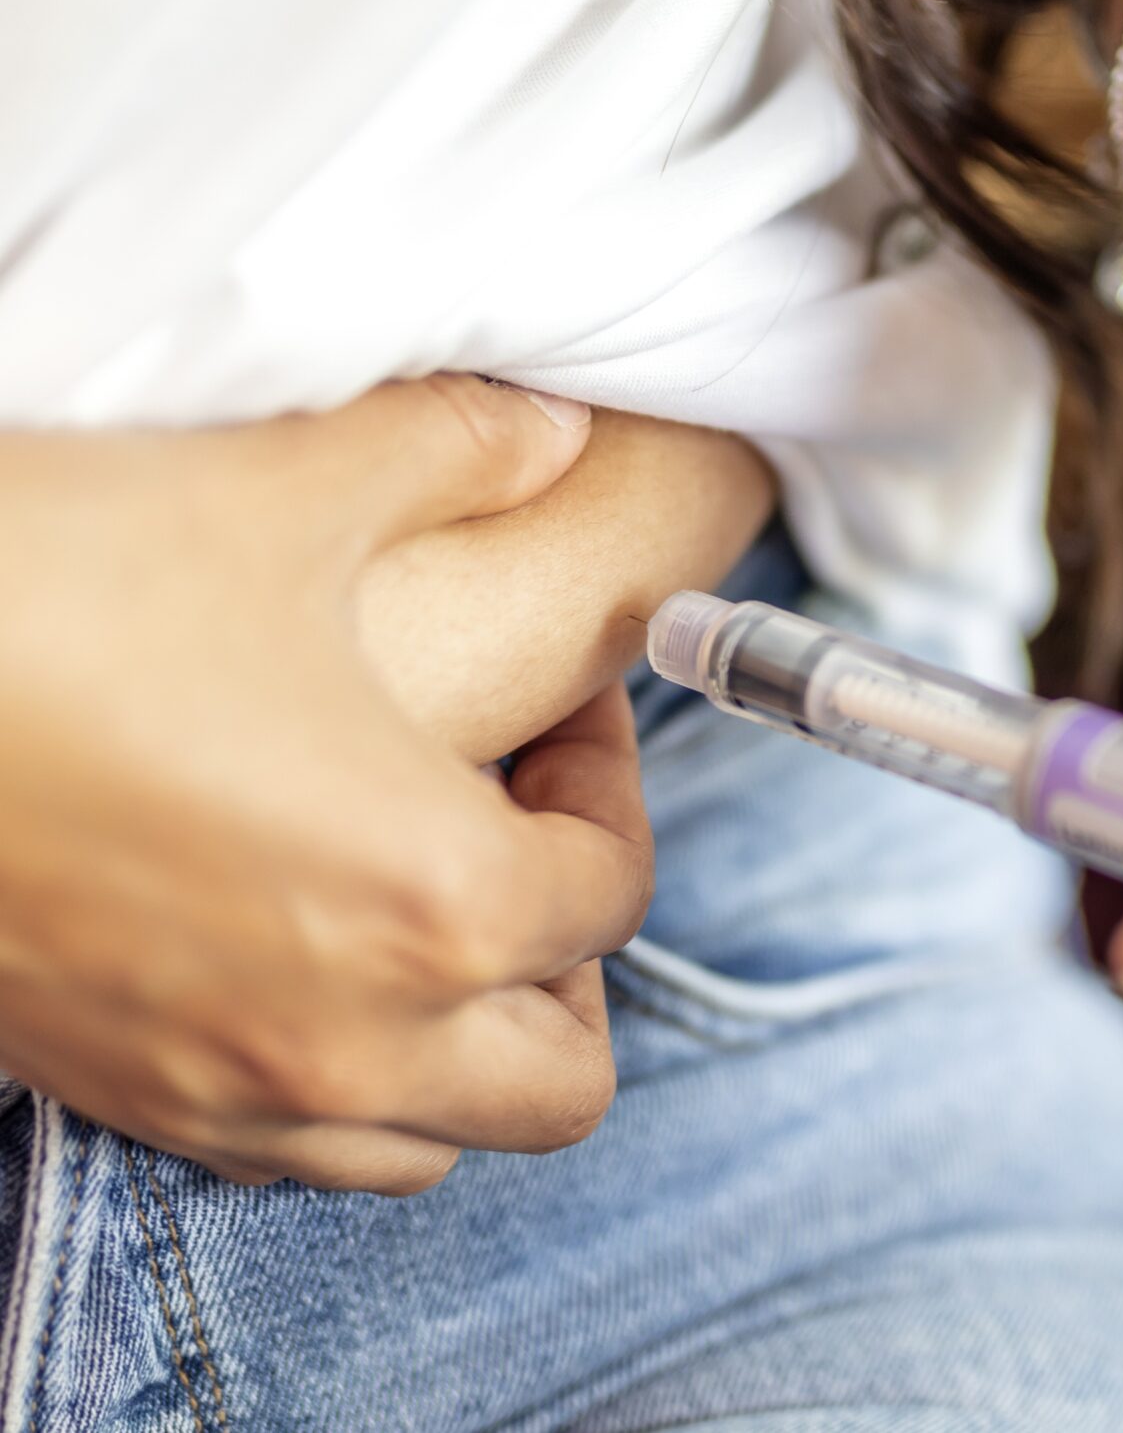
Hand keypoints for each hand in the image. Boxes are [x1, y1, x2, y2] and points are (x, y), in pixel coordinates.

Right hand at [0, 378, 652, 1191]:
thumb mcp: (283, 489)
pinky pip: (286, 1148)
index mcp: (434, 903)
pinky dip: (339, 1073)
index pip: (613, 895)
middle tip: (524, 824)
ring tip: (423, 888)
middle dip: (575, 959)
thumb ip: (459, 452)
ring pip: (427, 1141)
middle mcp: (347, 1040)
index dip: (611, 782)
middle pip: (559, 1081)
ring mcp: (222, 1091)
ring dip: (469, 1036)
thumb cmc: (47, 594)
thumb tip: (552, 428)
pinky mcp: (115, 1094)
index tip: (562, 708)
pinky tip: (296, 939)